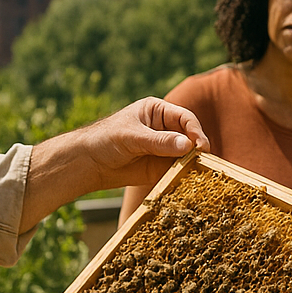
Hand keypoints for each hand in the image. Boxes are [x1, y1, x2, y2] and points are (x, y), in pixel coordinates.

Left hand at [79, 97, 210, 189]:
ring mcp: (165, 149)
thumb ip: (160, 142)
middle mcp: (165, 128)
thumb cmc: (105, 140)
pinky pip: (179, 170)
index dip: (195, 131)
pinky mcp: (162, 167)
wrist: (88, 163)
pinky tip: (188, 181)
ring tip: (199, 173)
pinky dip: (185, 175)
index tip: (199, 146)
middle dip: (197, 148)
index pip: (185, 118)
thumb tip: (189, 145)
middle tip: (203, 161)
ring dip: (194, 163)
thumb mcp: (132, 137)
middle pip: (190, 136)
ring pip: (188, 155)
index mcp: (158, 111)